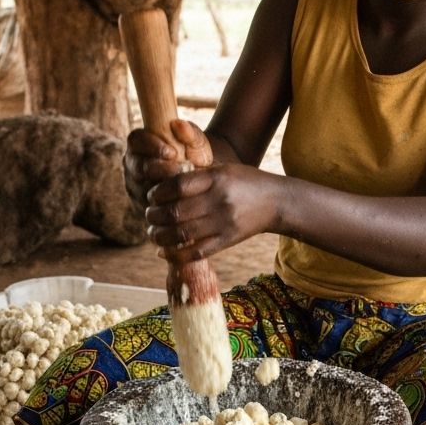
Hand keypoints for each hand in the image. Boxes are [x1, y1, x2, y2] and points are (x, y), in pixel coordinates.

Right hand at [123, 119, 213, 207]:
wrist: (201, 178)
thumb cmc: (196, 155)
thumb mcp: (197, 142)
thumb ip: (190, 133)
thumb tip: (178, 124)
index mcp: (139, 143)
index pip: (135, 140)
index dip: (150, 146)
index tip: (172, 152)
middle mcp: (132, 163)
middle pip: (137, 167)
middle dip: (160, 169)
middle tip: (182, 170)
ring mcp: (134, 185)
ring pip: (142, 187)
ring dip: (164, 187)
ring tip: (185, 184)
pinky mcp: (141, 203)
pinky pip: (148, 205)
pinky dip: (165, 202)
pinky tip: (182, 197)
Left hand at [145, 162, 283, 261]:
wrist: (276, 202)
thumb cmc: (245, 182)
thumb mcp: (224, 169)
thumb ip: (197, 175)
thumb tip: (162, 181)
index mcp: (217, 179)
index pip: (177, 186)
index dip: (158, 192)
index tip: (152, 196)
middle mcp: (219, 201)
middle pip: (176, 212)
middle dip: (154, 216)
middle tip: (149, 216)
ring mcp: (224, 223)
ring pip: (182, 235)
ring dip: (160, 236)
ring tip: (153, 234)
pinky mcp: (228, 241)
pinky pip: (197, 253)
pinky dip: (175, 255)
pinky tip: (163, 252)